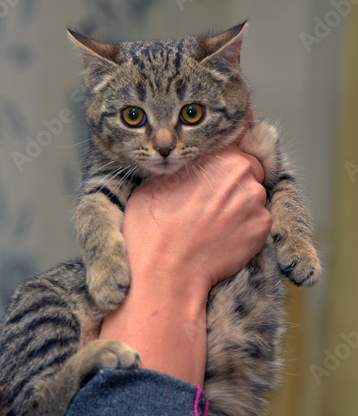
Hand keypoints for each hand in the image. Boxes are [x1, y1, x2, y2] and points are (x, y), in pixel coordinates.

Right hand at [100, 141, 269, 385]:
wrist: (168, 275)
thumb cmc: (154, 230)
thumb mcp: (154, 184)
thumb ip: (182, 167)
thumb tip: (188, 163)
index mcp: (218, 157)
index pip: (234, 141)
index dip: (224, 156)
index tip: (218, 166)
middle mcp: (244, 175)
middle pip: (247, 169)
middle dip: (232, 180)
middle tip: (209, 199)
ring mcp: (257, 204)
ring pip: (253, 195)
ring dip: (239, 203)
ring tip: (212, 222)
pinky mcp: (262, 230)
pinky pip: (258, 219)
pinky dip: (245, 225)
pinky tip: (221, 237)